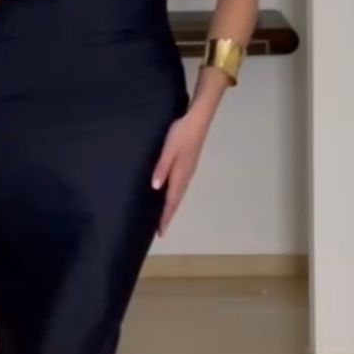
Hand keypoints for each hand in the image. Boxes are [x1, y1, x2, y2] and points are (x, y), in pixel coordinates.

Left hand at [151, 109, 207, 235]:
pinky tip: (170, 193)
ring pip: (179, 194)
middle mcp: (186, 176)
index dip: (165, 217)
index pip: (171, 201)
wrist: (198, 120)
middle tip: (161, 229)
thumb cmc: (181, 134)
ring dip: (172, 206)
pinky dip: (175, 195)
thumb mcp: (168, 150)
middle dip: (168, 215)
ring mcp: (189, 170)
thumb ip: (161, 168)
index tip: (160, 232)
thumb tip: (155, 188)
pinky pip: (181, 186)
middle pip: (176, 200)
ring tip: (164, 215)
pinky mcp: (189, 164)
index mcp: (180, 175)